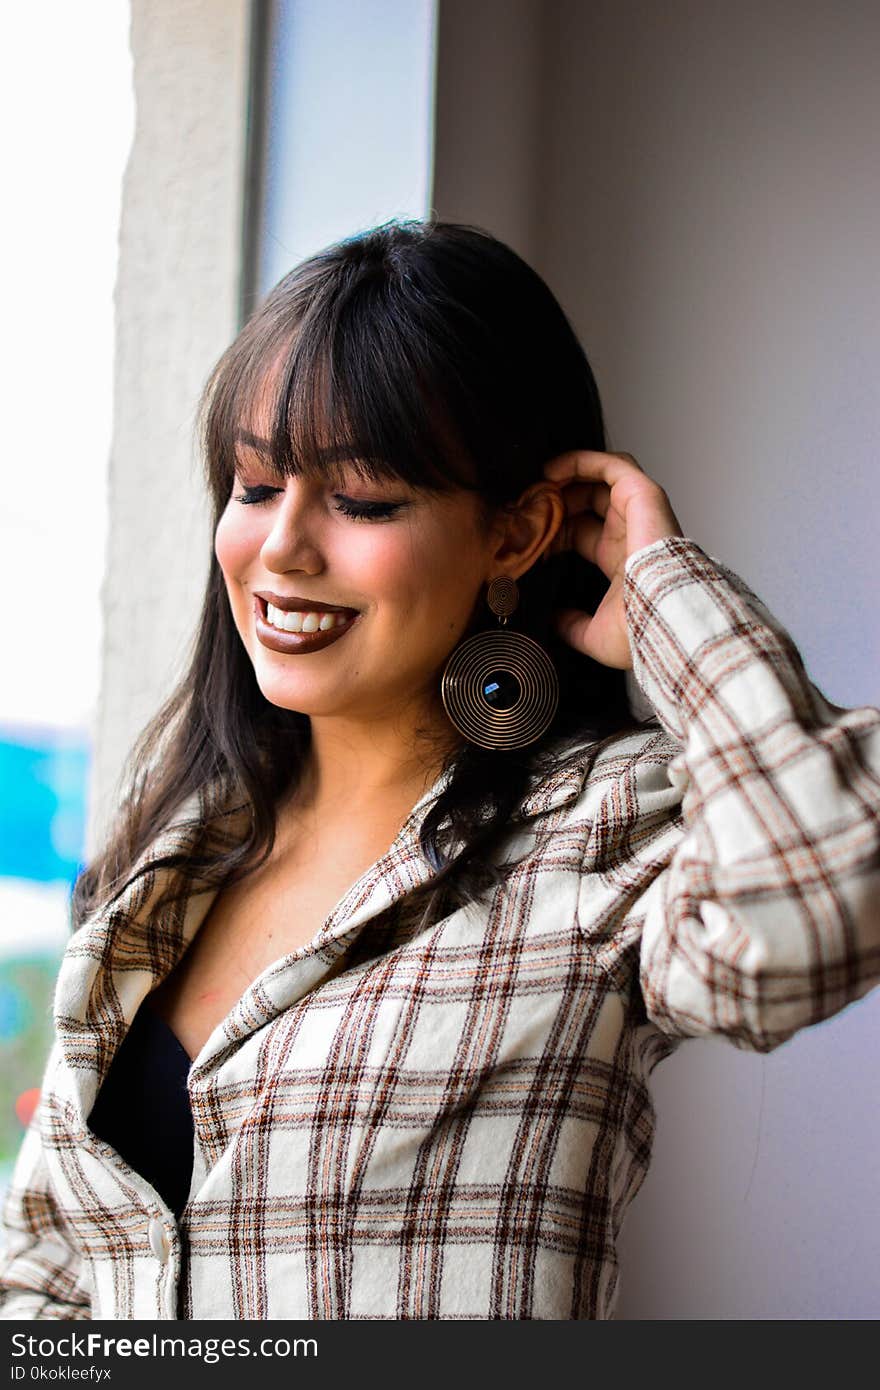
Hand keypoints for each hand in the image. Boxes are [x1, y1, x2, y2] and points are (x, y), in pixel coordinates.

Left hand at [543, 450, 684, 669]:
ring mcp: (638, 513)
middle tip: (526, 505)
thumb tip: (554, 623)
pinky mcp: (643, 496)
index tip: (526, 533)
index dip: (554, 529)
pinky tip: (553, 470)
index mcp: (619, 563)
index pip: (581, 534)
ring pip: (601, 479)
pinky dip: (582, 461)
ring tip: (538, 481)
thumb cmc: (639, 630)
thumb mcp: (594, 636)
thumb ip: (573, 627)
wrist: (661, 619)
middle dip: (556, 500)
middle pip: (588, 503)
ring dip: (568, 476)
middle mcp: (629, 534)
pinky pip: (613, 465)